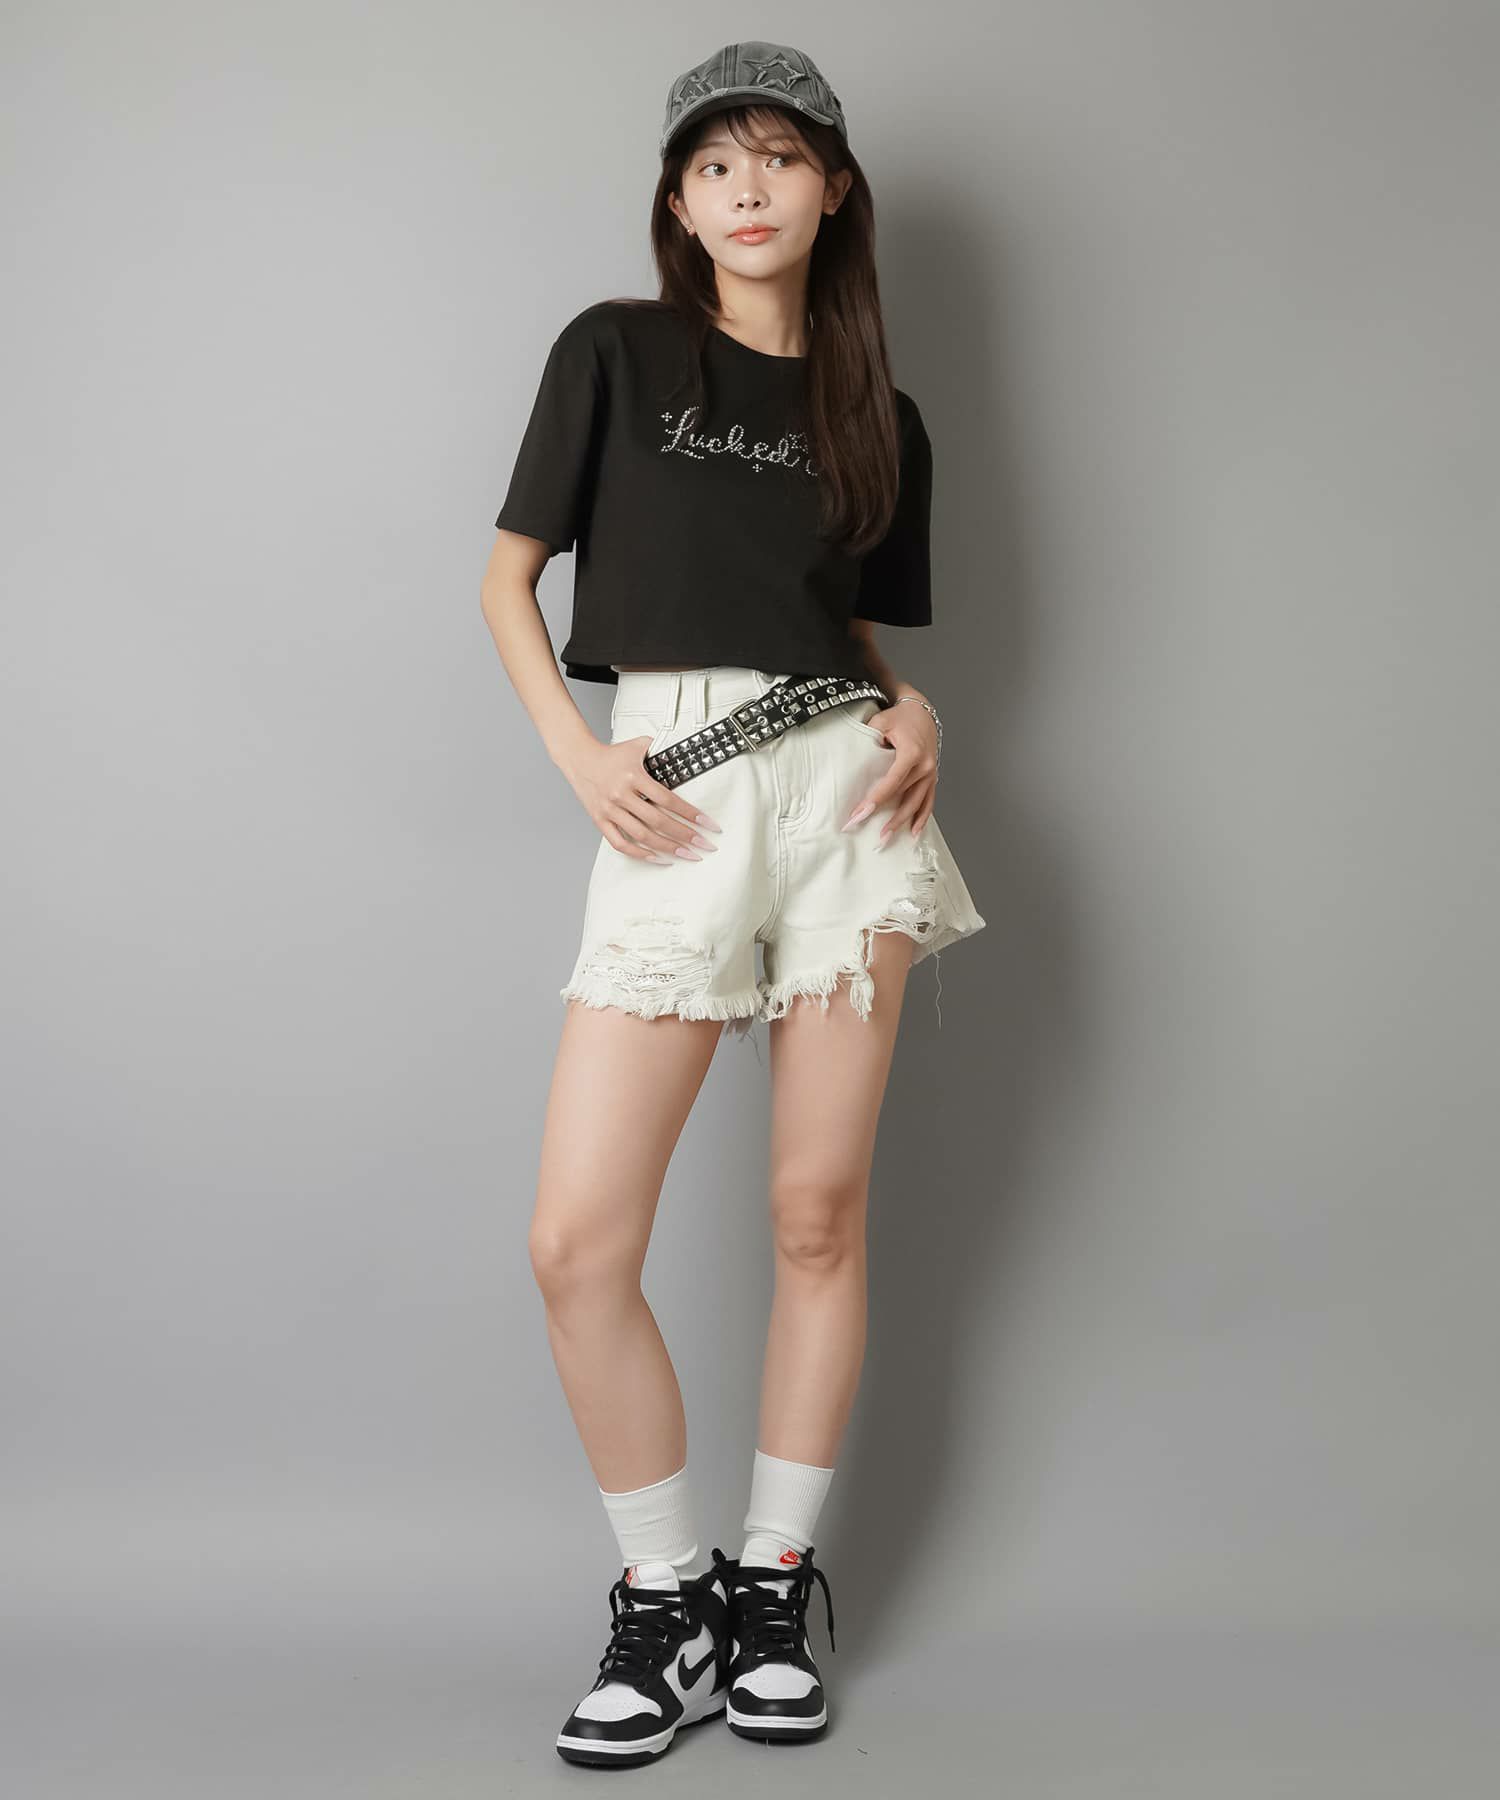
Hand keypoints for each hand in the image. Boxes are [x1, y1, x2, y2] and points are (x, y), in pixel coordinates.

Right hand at [565, 735, 721, 862]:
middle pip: (658, 821)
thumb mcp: (638, 745)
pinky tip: (658, 858)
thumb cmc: (612, 754)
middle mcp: (621, 795)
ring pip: (642, 836)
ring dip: (667, 848)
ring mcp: (610, 810)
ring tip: (687, 855)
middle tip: (704, 844)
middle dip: (685, 835)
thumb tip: (685, 757)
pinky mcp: (600, 821)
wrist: (580, 759)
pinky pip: (620, 843)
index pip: (668, 799)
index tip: (708, 824)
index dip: (690, 813)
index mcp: (633, 776)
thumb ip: (661, 750)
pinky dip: (639, 854)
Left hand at [841, 701, 938, 842]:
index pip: (892, 782)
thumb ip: (869, 738)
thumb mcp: (881, 721)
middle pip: (903, 797)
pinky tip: (914, 832)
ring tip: (885, 837)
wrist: (922, 712)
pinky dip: (922, 818)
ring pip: (916, 804)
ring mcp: (931, 773)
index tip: (860, 813)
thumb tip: (854, 760)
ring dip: (901, 823)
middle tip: (862, 828)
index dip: (876, 799)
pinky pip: (928, 802)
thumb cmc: (901, 717)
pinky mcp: (932, 778)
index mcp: (912, 753)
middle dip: (883, 816)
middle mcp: (925, 766)